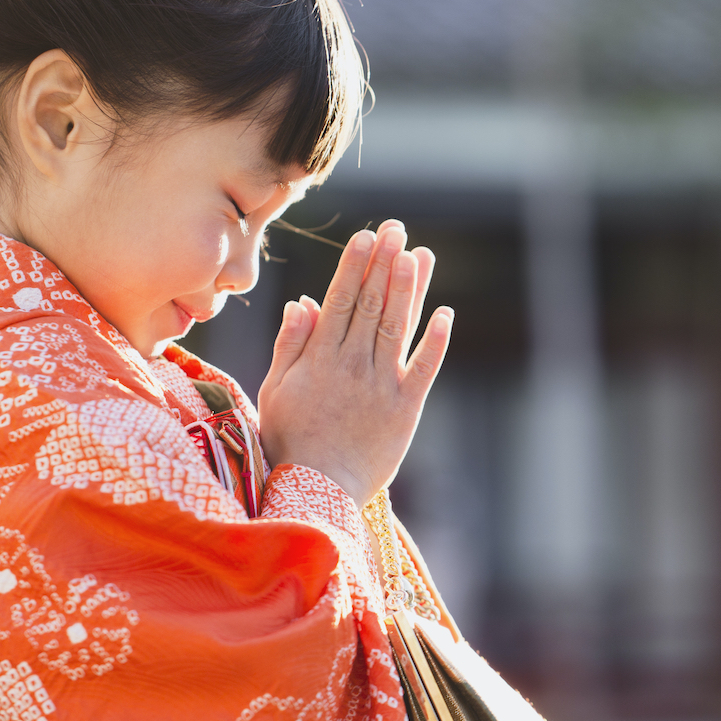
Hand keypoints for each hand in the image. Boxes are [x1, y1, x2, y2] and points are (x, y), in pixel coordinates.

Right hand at [257, 221, 452, 507]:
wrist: (317, 490)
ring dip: (409, 290)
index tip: (366, 236)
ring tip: (419, 255)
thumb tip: (302, 301)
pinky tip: (445, 313)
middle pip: (372, 305)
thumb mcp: (275, 389)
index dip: (355, 266)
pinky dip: (435, 342)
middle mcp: (352, 366)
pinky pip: (423, 370)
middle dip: (385, 264)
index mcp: (320, 360)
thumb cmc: (289, 440)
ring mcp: (381, 387)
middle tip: (396, 230)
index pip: (340, 301)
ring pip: (396, 329)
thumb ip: (290, 344)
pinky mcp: (405, 410)